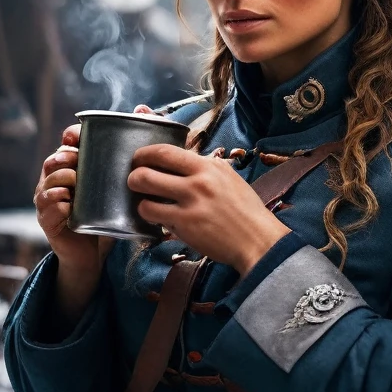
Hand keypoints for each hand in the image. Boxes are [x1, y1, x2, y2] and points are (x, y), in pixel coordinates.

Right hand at [34, 124, 114, 273]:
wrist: (88, 253)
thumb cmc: (99, 217)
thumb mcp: (106, 190)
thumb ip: (114, 170)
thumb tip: (140, 131)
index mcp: (64, 171)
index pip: (62, 147)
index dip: (70, 139)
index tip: (80, 139)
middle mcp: (50, 183)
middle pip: (53, 162)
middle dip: (68, 160)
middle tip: (83, 166)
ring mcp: (45, 202)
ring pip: (50, 184)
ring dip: (65, 181)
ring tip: (79, 188)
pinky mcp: (46, 221)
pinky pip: (51, 207)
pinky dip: (62, 205)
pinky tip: (72, 209)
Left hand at [127, 145, 290, 274]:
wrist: (257, 240)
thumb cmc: (246, 210)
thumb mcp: (229, 178)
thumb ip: (206, 168)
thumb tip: (185, 161)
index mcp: (208, 166)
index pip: (166, 151)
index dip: (146, 153)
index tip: (140, 157)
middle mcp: (197, 182)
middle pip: (148, 170)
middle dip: (134, 174)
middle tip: (134, 179)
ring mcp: (190, 204)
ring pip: (146, 194)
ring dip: (138, 197)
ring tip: (143, 201)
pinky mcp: (185, 226)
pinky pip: (154, 216)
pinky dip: (150, 216)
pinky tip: (156, 218)